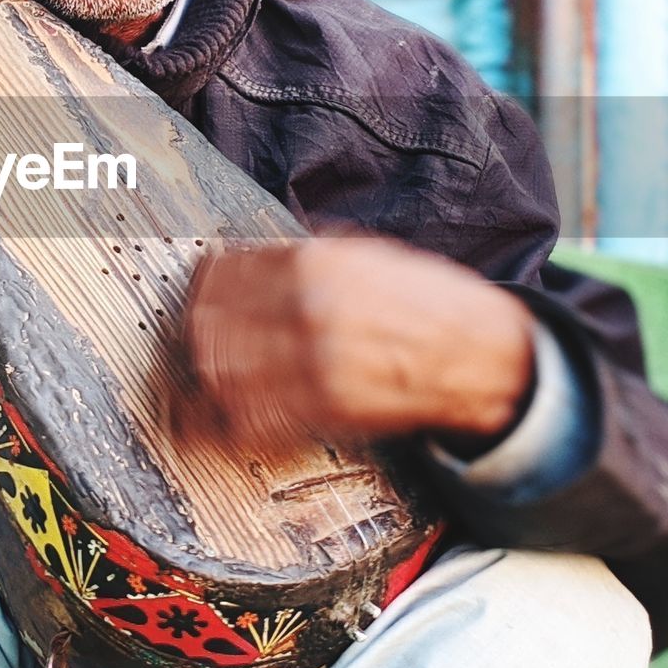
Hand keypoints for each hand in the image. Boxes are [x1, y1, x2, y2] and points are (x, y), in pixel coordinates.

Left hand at [180, 234, 534, 449]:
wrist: (480, 354)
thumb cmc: (425, 302)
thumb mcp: (363, 252)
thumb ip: (302, 252)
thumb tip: (246, 254)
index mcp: (315, 263)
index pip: (223, 271)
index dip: (200, 282)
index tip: (195, 288)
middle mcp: (308, 310)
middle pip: (209, 322)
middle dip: (190, 328)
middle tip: (187, 331)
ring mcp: (313, 364)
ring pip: (220, 370)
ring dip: (198, 372)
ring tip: (195, 369)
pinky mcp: (324, 411)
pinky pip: (251, 416)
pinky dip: (224, 415)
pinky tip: (217, 408)